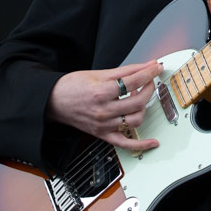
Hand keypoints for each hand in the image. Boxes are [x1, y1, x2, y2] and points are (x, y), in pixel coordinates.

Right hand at [46, 59, 163, 152]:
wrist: (53, 101)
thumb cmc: (73, 86)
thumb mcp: (99, 73)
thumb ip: (126, 70)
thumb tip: (147, 66)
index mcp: (102, 92)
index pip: (134, 81)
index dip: (149, 72)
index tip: (156, 68)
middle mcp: (104, 110)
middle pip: (138, 101)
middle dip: (149, 87)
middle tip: (150, 80)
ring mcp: (104, 125)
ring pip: (136, 119)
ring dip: (144, 107)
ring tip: (141, 97)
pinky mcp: (103, 134)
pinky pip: (125, 143)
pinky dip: (141, 144)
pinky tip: (152, 142)